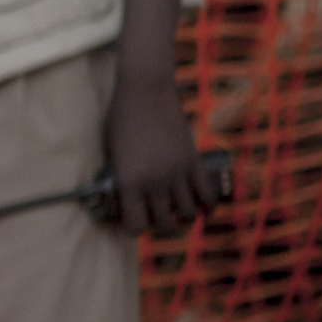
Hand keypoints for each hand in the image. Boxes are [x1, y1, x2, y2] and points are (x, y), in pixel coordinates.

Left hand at [106, 76, 212, 235]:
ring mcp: (178, 173)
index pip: (136, 226)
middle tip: (154, 218)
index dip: (131, 230)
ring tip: (177, 214)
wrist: (146, 91)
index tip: (130, 225)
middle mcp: (155, 183)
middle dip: (158, 226)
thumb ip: (121, 178)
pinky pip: (208, 195)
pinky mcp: (195, 161)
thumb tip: (125, 199)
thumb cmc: (121, 118)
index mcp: (129, 182)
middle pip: (164, 225)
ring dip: (182, 219)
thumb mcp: (112, 152)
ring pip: (188, 215)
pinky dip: (207, 207)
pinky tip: (202, 208)